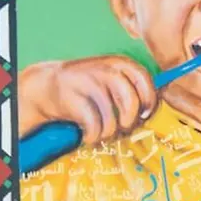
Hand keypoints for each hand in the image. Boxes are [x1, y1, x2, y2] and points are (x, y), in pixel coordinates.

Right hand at [18, 56, 157, 144]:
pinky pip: (93, 126)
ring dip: (109, 133)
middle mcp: (105, 69)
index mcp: (121, 63)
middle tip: (122, 127)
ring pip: (111, 119)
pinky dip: (93, 137)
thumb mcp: (114, 82)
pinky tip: (88, 136)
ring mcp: (87, 82)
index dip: (149, 102)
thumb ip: (135, 92)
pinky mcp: (71, 97)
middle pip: (130, 102)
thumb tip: (151, 113)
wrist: (48, 86)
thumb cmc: (91, 90)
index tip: (143, 115)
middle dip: (129, 122)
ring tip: (103, 134)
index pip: (145, 81)